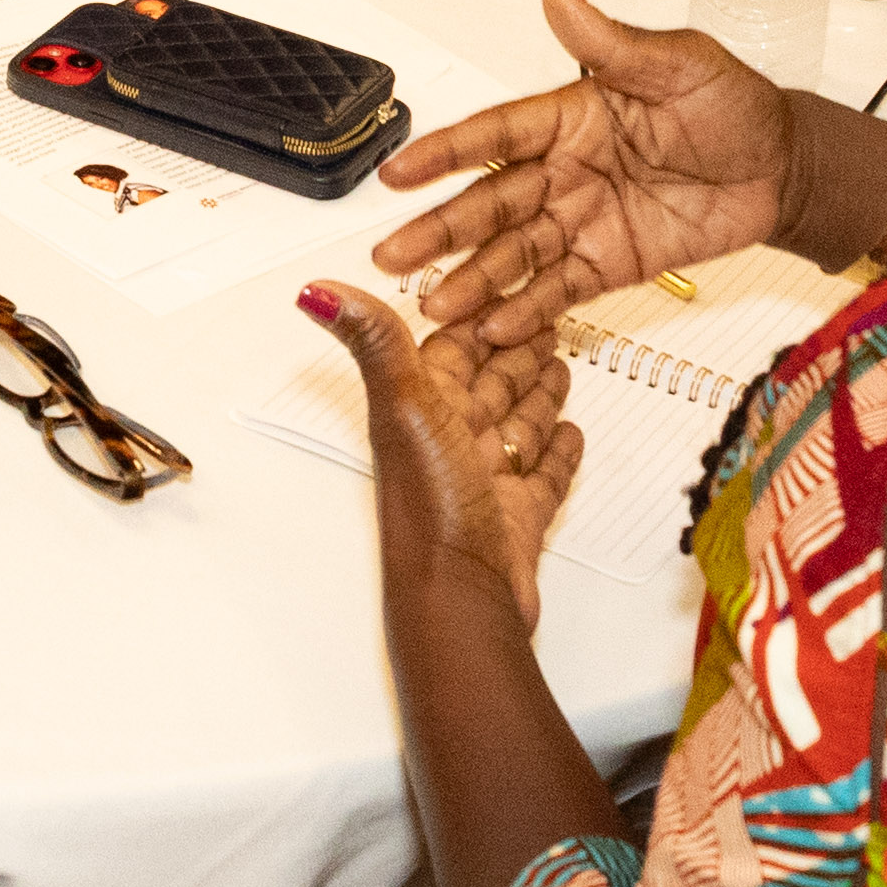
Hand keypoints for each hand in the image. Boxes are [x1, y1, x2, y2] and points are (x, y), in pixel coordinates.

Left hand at [302, 281, 578, 628]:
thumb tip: (316, 294)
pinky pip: (543, 476)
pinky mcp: (518, 519)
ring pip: (517, 425)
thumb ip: (373, 341)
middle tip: (542, 323)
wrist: (462, 599)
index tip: (496, 287)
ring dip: (538, 396)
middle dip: (514, 352)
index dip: (474, 319)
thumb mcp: (404, 407)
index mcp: (420, 411)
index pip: (450, 351)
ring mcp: (486, 481)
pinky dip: (558, 454)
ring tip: (559, 368)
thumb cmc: (428, 512)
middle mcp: (450, 443)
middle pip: (488, 385)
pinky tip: (570, 437)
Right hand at [372, 0, 794, 355]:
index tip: (398, 172)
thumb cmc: (734, 105)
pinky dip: (528, 308)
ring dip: (473, 279)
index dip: (445, 154)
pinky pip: (561, 288)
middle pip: (490, 203)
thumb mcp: (679, 62)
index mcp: (569, 115)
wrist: (787, 168)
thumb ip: (610, 42)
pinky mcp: (611, 263)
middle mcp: (565, 170)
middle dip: (439, 231)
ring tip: (436, 305)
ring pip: (515, 253)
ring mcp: (584, 220)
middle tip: (392, 255)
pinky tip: (496, 327)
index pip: (495, 135)